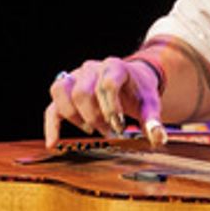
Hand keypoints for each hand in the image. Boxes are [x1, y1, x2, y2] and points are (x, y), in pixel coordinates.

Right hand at [44, 57, 165, 147]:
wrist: (132, 80)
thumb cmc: (139, 92)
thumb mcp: (150, 103)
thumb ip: (153, 120)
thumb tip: (158, 139)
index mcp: (114, 66)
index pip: (107, 83)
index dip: (111, 107)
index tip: (120, 126)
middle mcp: (92, 68)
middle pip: (82, 91)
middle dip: (95, 116)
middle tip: (109, 131)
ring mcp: (76, 77)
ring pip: (61, 90)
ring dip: (75, 116)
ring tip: (91, 129)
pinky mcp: (67, 91)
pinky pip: (52, 106)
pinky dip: (51, 125)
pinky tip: (54, 144)